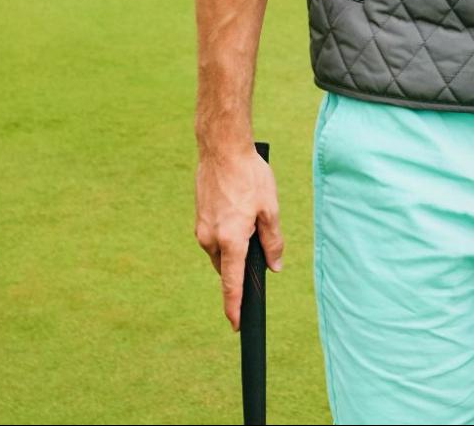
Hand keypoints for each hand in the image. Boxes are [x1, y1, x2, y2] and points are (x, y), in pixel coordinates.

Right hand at [194, 143, 283, 329]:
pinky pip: (214, 236)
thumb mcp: (270, 209)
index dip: (235, 307)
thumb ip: (273, 241)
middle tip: (259, 242)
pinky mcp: (199, 217)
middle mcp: (211, 239)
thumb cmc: (249, 176)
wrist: (221, 149)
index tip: (236, 326)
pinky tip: (238, 210)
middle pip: (228, 267)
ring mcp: (202, 228)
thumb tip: (274, 266)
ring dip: (234, 245)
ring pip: (221, 251)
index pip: (232, 284)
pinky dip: (227, 232)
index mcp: (231, 240)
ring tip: (250, 216)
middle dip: (241, 264)